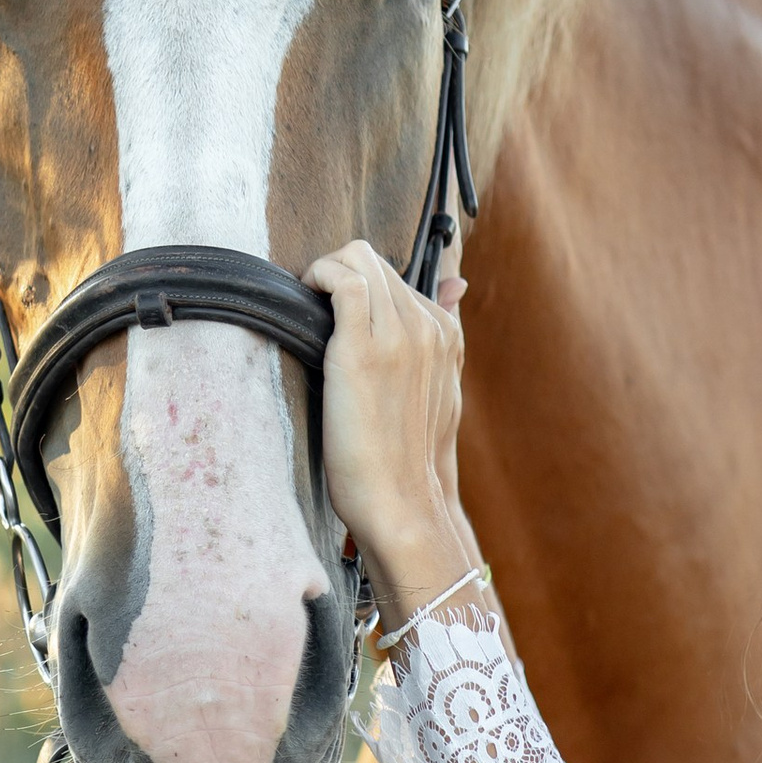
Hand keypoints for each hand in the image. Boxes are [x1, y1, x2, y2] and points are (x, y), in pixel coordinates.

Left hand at [306, 238, 478, 625]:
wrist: (401, 503)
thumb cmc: (406, 460)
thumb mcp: (435, 395)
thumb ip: (443, 338)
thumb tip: (457, 286)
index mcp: (445, 336)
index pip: (398, 278)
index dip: (360, 289)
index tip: (333, 317)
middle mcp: (428, 327)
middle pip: (376, 262)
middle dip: (338, 276)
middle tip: (312, 313)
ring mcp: (400, 334)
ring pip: (360, 259)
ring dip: (324, 273)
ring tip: (306, 309)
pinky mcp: (364, 348)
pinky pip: (345, 279)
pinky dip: (318, 276)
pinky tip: (304, 301)